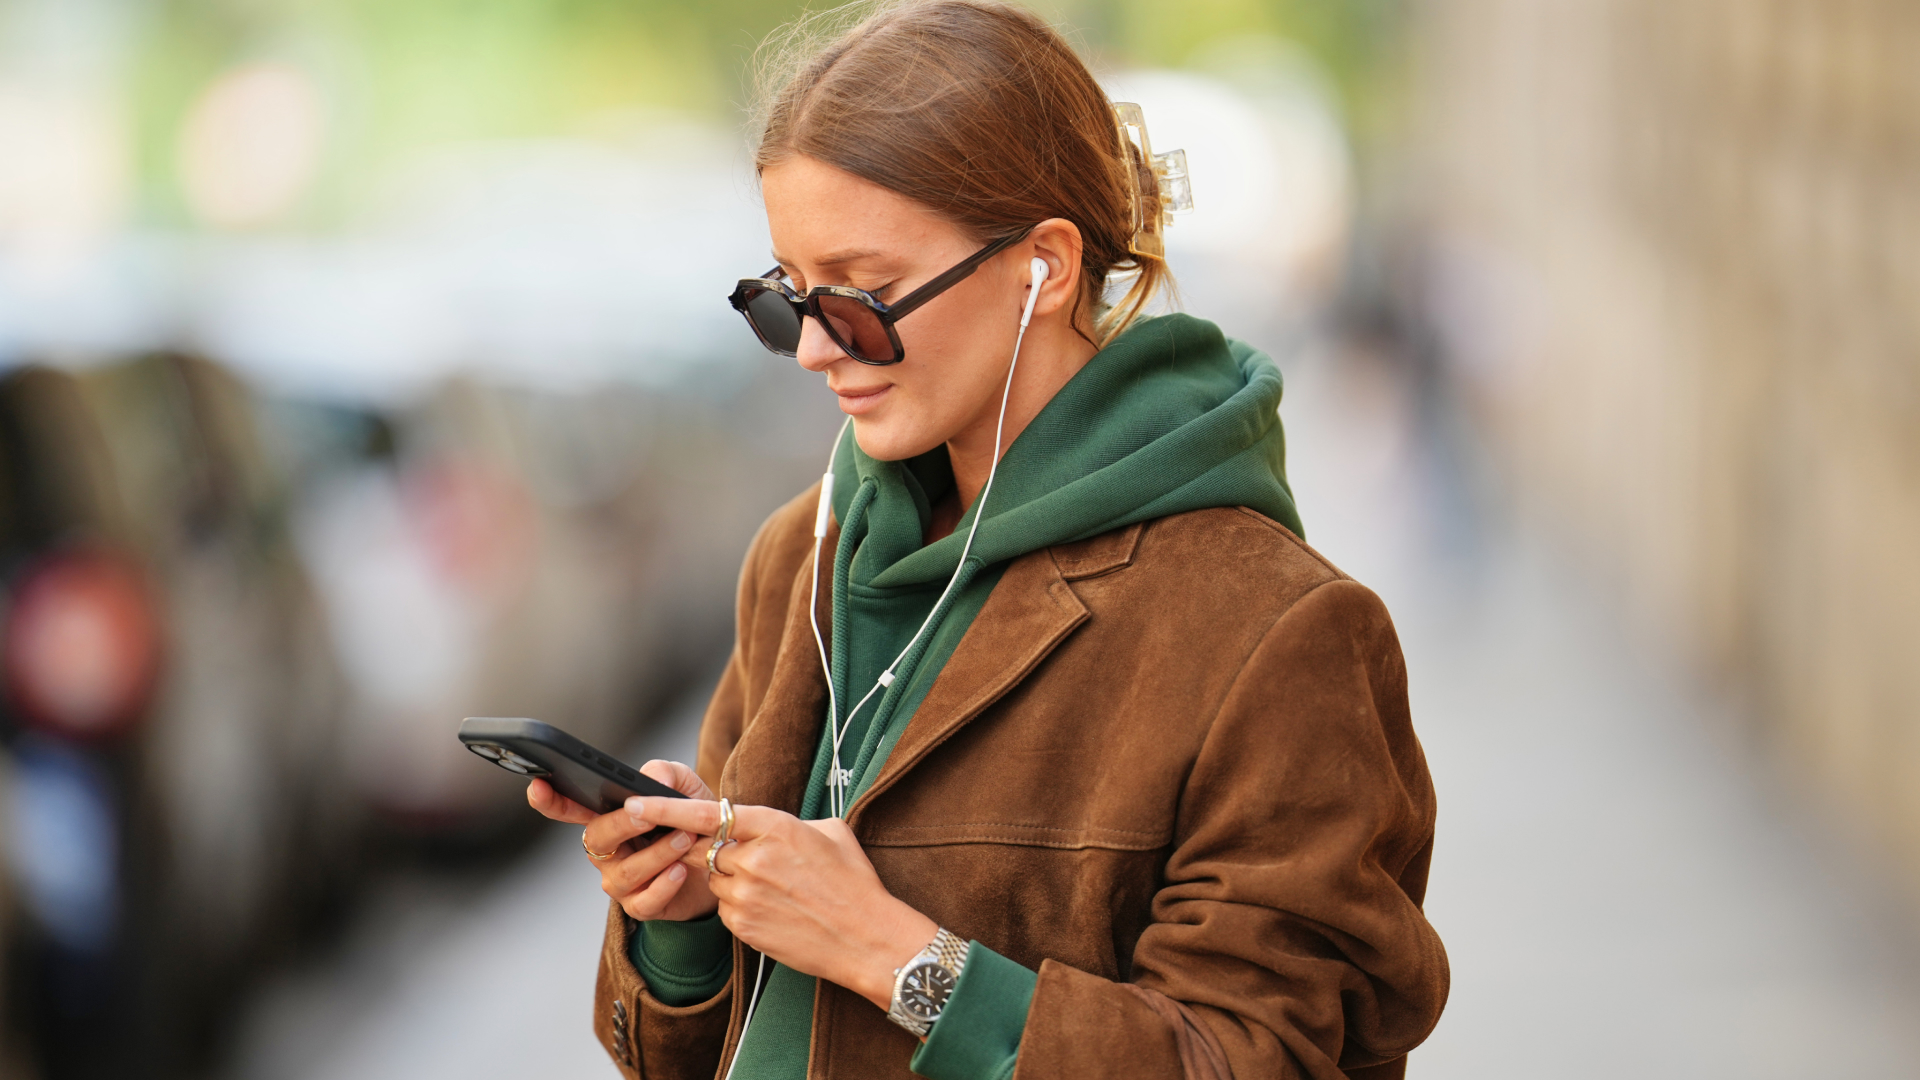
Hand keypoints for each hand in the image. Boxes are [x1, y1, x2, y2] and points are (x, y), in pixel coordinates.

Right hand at [527, 761, 719, 922]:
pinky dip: (664, 884)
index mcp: (608, 818)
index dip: (549, 800)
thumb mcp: (684, 787)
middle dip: (622, 825)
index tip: (538, 785)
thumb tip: (650, 779)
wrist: (720, 861)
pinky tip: (682, 870)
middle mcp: (606, 851)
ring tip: (684, 838)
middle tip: (649, 816)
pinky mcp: (641, 905)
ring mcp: (620, 880)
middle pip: (597, 837)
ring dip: (656, 853)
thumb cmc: (693, 821)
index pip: (569, 808)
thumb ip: (665, 773)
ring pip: (625, 871)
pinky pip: (644, 900)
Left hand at [627, 795, 938, 1010]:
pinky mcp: (741, 925)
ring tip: (774, 889)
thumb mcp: (830, 833)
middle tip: (739, 855)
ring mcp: (744, 894)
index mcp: (774, 826)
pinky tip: (774, 910)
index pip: (707, 814)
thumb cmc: (854, 883)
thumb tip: (766, 826)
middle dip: (711, 850)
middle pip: (704, 849)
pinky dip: (740, 906)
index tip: (637, 802)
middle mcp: (753, 858)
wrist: (866, 937)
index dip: (667, 808)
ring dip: (732, 880)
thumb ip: (788, 823)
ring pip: (715, 879)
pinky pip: (725, 908)